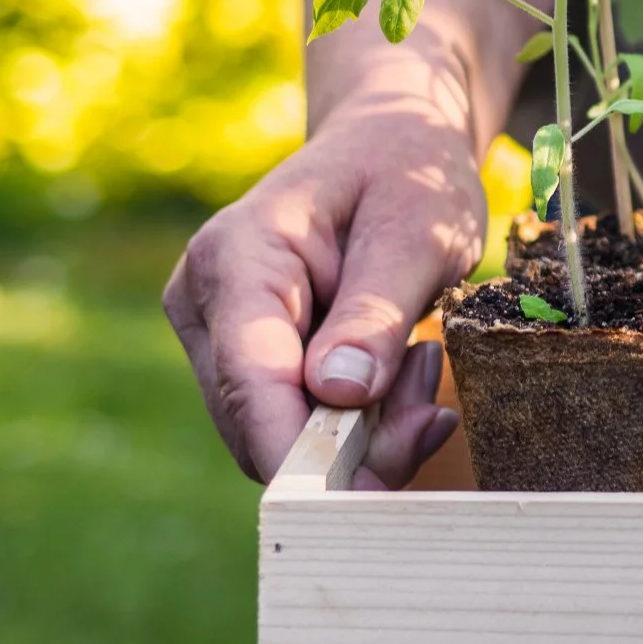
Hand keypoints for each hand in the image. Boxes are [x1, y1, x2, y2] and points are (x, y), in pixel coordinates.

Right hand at [163, 74, 483, 487]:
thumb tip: (338, 395)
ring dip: (368, 430)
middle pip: (260, 422)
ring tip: (427, 364)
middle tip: (434, 405)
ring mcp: (222, 335)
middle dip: (354, 442)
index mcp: (236, 257)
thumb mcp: (415, 229)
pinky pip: (300, 421)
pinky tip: (409, 374)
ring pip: (282, 434)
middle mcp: (208, 302)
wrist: (393, 141)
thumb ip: (377, 309)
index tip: (357, 501)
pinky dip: (363, 420)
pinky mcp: (252, 359)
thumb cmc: (407, 171)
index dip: (296, 450)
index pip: (250, 377)